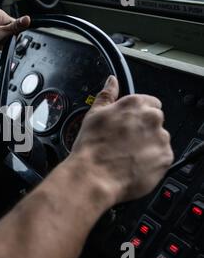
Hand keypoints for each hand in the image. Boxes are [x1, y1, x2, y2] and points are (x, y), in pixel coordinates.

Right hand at [69, 76, 173, 204]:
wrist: (94, 176)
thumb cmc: (92, 147)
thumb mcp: (93, 114)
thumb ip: (107, 95)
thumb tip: (111, 81)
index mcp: (135, 104)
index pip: (149, 103)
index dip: (136, 115)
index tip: (127, 125)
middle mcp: (152, 118)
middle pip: (155, 121)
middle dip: (143, 130)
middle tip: (124, 142)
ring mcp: (161, 138)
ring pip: (158, 139)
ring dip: (147, 145)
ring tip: (127, 156)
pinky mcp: (166, 158)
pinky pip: (162, 157)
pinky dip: (151, 161)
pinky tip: (133, 165)